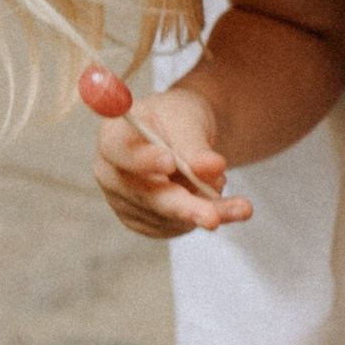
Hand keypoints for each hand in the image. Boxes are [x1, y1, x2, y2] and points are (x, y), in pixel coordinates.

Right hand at [90, 82, 252, 239]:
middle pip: (146, 196)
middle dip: (184, 206)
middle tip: (213, 218)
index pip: (120, 151)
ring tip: (233, 195)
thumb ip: (195, 144)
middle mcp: (111, 175)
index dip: (143, 160)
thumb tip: (212, 167)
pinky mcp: (145, 223)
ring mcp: (126, 203)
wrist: (182, 135)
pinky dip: (204, 215)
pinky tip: (218, 202)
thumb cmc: (178, 118)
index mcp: (112, 137)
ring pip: (169, 216)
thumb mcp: (187, 119)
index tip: (170, 162)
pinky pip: (178, 226)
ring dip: (206, 209)